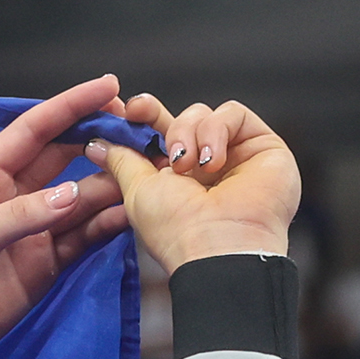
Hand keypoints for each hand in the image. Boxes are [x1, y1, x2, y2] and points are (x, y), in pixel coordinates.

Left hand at [0, 74, 141, 358]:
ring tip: (147, 175)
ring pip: (81, 199)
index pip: (32, 132)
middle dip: (102, 141)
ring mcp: (31, 232)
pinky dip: (106, 226)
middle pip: (66, 159)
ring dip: (111, 186)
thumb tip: (74, 194)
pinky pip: (82, 238)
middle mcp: (12, 198)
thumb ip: (18, 218)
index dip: (70, 107)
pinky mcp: (43, 265)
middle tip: (143, 131)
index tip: (110, 86)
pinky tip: (131, 214)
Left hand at [88, 96, 299, 273]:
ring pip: (204, 114)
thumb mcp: (137, 191)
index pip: (155, 135)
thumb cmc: (177, 230)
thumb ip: (121, 161)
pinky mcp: (262, 145)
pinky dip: (217, 130)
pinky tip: (214, 162)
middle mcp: (203, 166)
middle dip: (163, 122)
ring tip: (190, 167)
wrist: (219, 247)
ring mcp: (234, 155)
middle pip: (181, 120)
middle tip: (159, 141)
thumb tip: (97, 143)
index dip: (141, 118)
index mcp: (172, 179)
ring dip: (189, 133)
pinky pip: (233, 113)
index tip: (129, 111)